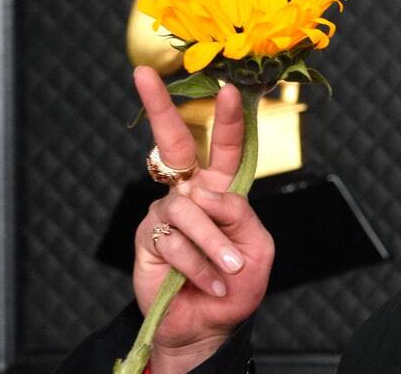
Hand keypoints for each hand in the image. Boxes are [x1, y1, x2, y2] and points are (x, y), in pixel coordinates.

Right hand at [131, 66, 274, 372]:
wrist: (208, 325)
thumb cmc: (237, 284)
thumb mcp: (257, 248)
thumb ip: (241, 217)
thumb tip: (207, 196)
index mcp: (223, 189)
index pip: (229, 148)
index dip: (229, 119)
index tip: (230, 87)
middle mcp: (192, 192)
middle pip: (176, 143)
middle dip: (160, 108)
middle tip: (143, 76)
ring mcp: (167, 212)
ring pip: (190, 210)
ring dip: (214, 244)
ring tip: (230, 270)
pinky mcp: (149, 237)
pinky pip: (175, 240)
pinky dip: (198, 264)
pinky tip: (209, 282)